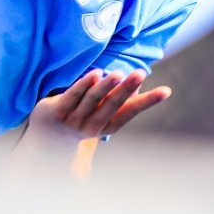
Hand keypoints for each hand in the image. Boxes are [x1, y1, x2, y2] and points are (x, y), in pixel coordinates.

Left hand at [26, 68, 172, 147]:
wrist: (46, 139)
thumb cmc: (80, 121)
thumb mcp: (100, 114)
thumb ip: (117, 101)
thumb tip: (136, 85)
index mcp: (107, 126)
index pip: (131, 112)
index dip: (148, 101)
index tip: (166, 91)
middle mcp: (93, 125)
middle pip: (113, 105)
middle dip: (126, 89)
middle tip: (141, 74)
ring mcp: (75, 120)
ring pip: (93, 99)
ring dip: (107, 86)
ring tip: (119, 73)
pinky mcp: (58, 111)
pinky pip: (73, 95)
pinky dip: (85, 84)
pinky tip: (96, 73)